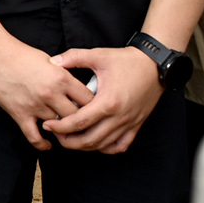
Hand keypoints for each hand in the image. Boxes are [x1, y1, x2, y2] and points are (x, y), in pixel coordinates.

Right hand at [0, 30, 94, 150]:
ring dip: (61, 130)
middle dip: (80, 121)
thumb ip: (64, 76)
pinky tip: (47, 144)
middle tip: (82, 124)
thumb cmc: (22, 54)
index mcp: (61, 77)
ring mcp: (35, 105)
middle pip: (76, 116)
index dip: (93, 105)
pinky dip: (42, 144)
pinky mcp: (20, 114)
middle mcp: (51, 93)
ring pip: (57, 127)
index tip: (93, 109)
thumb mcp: (50, 61)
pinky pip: (34, 136)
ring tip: (65, 132)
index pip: (88, 99)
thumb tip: (77, 90)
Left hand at [43, 43, 165, 153]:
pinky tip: (95, 141)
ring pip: (103, 145)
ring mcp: (129, 124)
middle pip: (89, 140)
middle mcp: (119, 117)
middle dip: (68, 141)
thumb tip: (53, 62)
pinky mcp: (136, 125)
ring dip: (84, 146)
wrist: (155, 65)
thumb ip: (74, 57)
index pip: (79, 123)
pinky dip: (106, 147)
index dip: (60, 127)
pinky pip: (120, 145)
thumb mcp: (99, 55)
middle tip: (55, 135)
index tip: (48, 125)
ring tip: (70, 138)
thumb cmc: (127, 61)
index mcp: (108, 102)